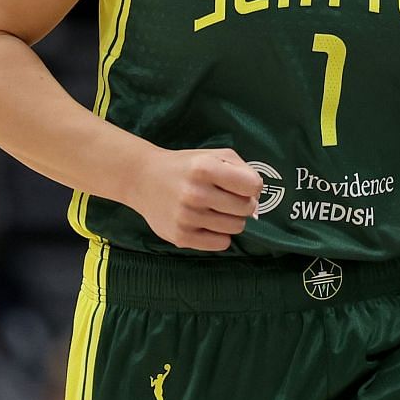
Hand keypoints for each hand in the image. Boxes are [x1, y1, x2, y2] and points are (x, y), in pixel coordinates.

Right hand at [128, 147, 262, 250]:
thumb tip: (257, 203)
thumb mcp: (213, 155)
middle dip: (242, 204)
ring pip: (236, 228)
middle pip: (246, 209)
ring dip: (231, 219)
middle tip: (227, 198)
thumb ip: (242, 170)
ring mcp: (187, 217)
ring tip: (215, 209)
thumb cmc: (185, 166)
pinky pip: (221, 243)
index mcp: (204, 168)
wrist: (143, 179)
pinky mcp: (181, 237)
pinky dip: (220, 234)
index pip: (253, 185)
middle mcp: (195, 193)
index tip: (240, 185)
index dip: (252, 186)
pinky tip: (207, 223)